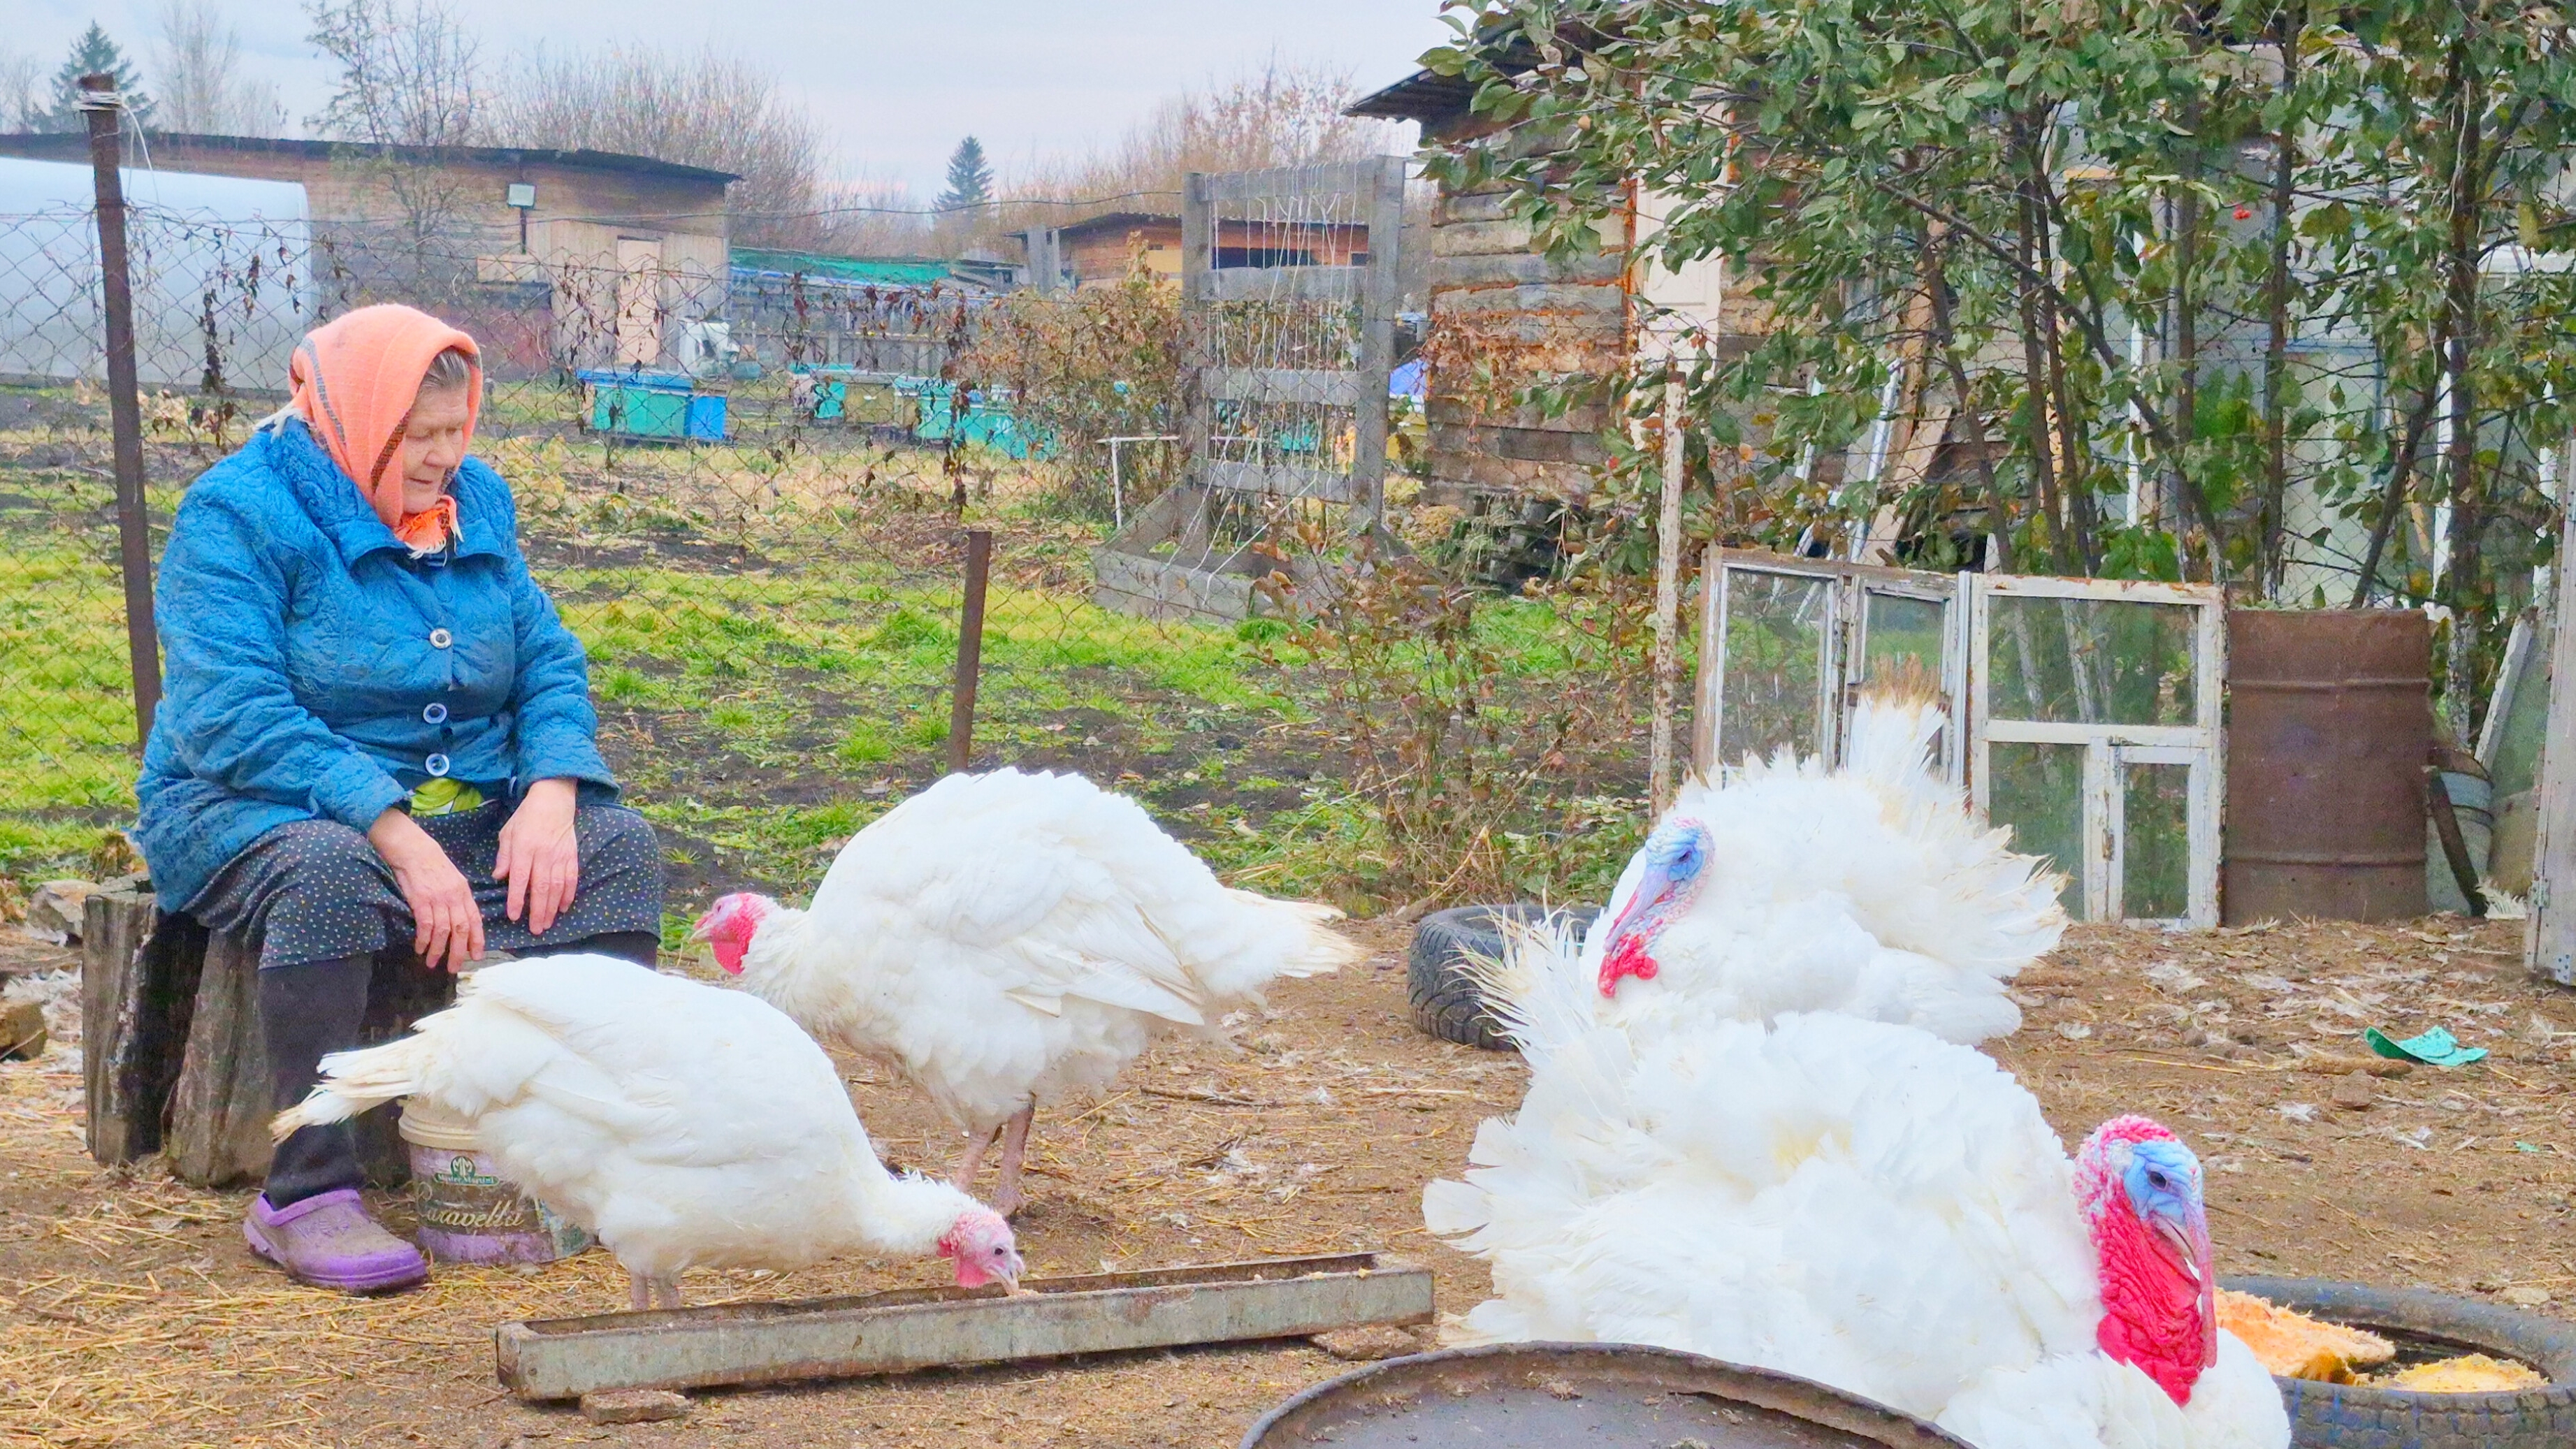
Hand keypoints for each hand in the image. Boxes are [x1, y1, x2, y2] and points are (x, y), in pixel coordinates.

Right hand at [368, 809, 483, 971]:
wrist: (413, 849)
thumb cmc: (432, 864)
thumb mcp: (453, 879)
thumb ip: (458, 898)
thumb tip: (463, 918)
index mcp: (464, 892)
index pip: (474, 920)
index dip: (477, 940)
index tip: (477, 956)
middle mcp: (454, 897)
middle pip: (461, 930)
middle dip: (459, 952)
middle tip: (454, 968)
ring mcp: (438, 899)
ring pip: (443, 931)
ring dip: (439, 950)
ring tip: (433, 963)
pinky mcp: (421, 900)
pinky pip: (425, 925)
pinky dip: (424, 940)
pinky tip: (420, 949)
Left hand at [496, 778, 580, 934]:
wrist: (554, 801)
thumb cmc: (526, 817)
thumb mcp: (508, 833)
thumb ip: (504, 856)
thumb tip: (498, 877)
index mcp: (524, 849)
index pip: (520, 879)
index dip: (517, 899)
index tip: (514, 915)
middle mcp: (543, 855)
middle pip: (541, 888)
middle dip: (538, 911)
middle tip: (535, 929)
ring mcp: (560, 856)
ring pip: (557, 887)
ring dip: (553, 907)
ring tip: (548, 923)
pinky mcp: (572, 856)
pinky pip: (572, 879)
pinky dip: (569, 894)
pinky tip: (564, 907)